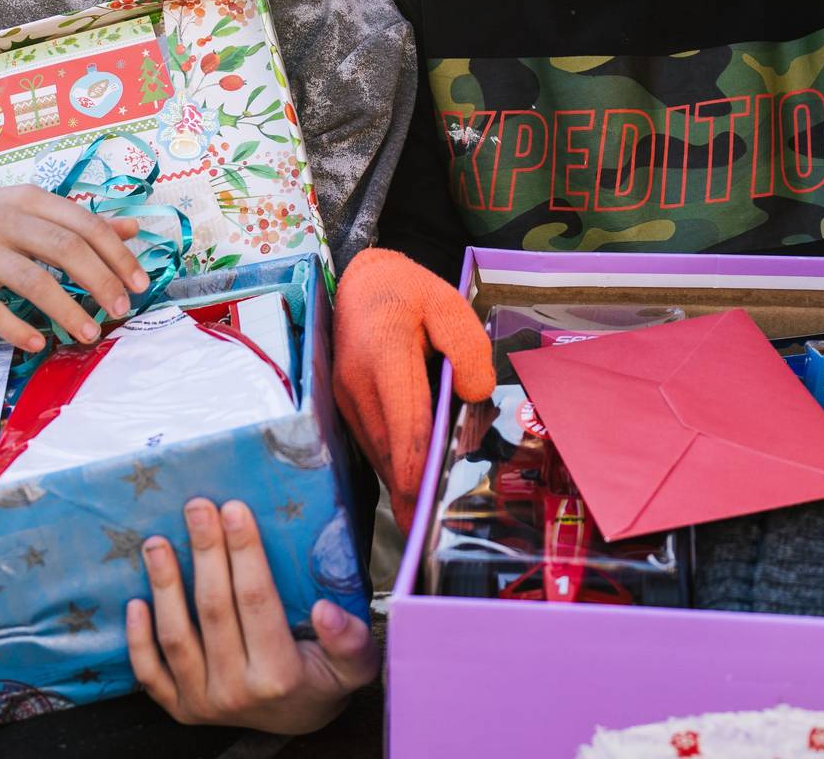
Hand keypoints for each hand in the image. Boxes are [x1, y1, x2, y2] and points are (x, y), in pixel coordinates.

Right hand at [0, 186, 147, 350]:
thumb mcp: (26, 209)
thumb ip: (78, 220)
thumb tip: (133, 229)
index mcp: (29, 201)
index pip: (84, 224)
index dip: (116, 254)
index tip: (140, 282)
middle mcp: (6, 221)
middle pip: (65, 249)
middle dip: (100, 281)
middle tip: (121, 309)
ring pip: (33, 280)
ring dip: (66, 309)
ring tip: (89, 333)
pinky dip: (17, 328)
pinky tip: (38, 343)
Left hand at [127, 499, 376, 735]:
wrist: (295, 721)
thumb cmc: (324, 681)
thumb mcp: (354, 666)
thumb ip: (350, 640)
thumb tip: (326, 609)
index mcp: (279, 674)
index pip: (257, 601)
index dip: (244, 553)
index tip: (235, 509)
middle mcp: (236, 691)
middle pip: (214, 611)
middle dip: (204, 553)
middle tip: (197, 508)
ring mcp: (202, 702)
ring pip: (176, 637)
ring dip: (164, 585)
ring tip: (157, 542)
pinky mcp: (179, 708)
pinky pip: (149, 673)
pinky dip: (138, 639)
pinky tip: (135, 601)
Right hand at [330, 249, 494, 528]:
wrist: (360, 281)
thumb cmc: (409, 293)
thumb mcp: (448, 305)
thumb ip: (468, 348)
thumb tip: (476, 395)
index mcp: (384, 359)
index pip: (402, 427)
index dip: (414, 474)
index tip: (425, 512)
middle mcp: (357, 388)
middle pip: (389, 455)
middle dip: (409, 500)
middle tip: (432, 542)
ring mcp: (347, 401)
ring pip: (379, 457)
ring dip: (402, 490)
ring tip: (428, 528)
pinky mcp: (348, 409)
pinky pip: (375, 447)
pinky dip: (395, 472)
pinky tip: (416, 494)